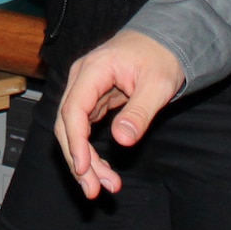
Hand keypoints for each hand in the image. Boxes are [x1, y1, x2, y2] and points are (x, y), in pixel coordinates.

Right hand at [55, 30, 184, 199]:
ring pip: (73, 130)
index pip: (73, 108)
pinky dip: (90, 151)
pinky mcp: (92, 100)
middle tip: (94, 189)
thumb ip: (140, 112)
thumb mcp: (158, 84)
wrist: (163, 40)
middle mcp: (82, 79)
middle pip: (67, 123)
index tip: (84, 168)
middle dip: (78, 159)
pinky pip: (84, 129)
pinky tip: (101, 170)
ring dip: (84, 160)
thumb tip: (122, 140)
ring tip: (103, 186)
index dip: (76, 141)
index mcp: (93, 69)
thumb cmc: (160, 56)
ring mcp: (85, 90)